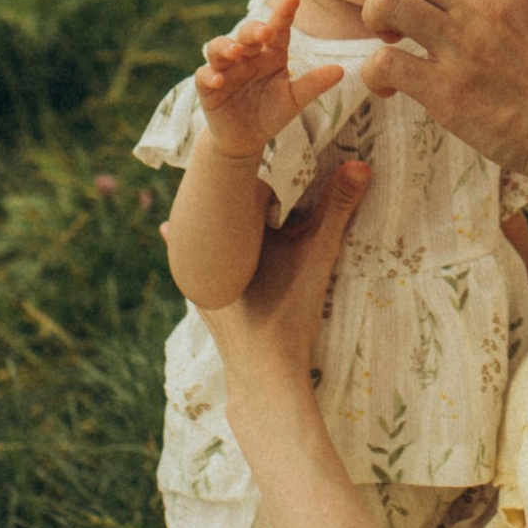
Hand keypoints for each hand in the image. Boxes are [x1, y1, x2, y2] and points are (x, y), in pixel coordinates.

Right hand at [194, 0, 342, 159]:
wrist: (247, 139)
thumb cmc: (272, 112)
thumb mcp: (295, 99)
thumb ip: (314, 84)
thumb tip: (342, 70)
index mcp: (271, 54)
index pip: (278, 29)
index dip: (284, 14)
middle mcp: (247, 56)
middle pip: (247, 34)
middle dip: (254, 30)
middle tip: (265, 32)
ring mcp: (226, 69)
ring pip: (219, 47)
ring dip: (226, 46)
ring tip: (236, 52)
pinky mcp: (208, 86)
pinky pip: (204, 76)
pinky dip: (209, 75)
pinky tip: (219, 80)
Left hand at [209, 155, 372, 396]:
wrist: (265, 371)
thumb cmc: (288, 309)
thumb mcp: (318, 254)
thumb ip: (338, 209)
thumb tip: (361, 164)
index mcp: (231, 233)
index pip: (236, 190)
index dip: (251, 176)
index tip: (259, 157)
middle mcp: (206, 253)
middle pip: (216, 212)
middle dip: (220, 189)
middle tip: (221, 160)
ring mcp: (199, 280)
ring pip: (197, 236)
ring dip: (202, 215)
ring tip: (196, 185)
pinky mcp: (202, 301)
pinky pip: (190, 261)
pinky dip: (185, 244)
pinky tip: (166, 230)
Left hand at [360, 0, 527, 200]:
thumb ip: (524, 4)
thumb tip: (492, 4)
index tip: (443, 19)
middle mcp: (486, 1)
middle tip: (396, 20)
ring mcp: (464, 43)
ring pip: (385, 1)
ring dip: (376, 22)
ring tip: (391, 45)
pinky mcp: (448, 90)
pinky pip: (384, 62)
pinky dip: (376, 73)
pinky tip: (391, 89)